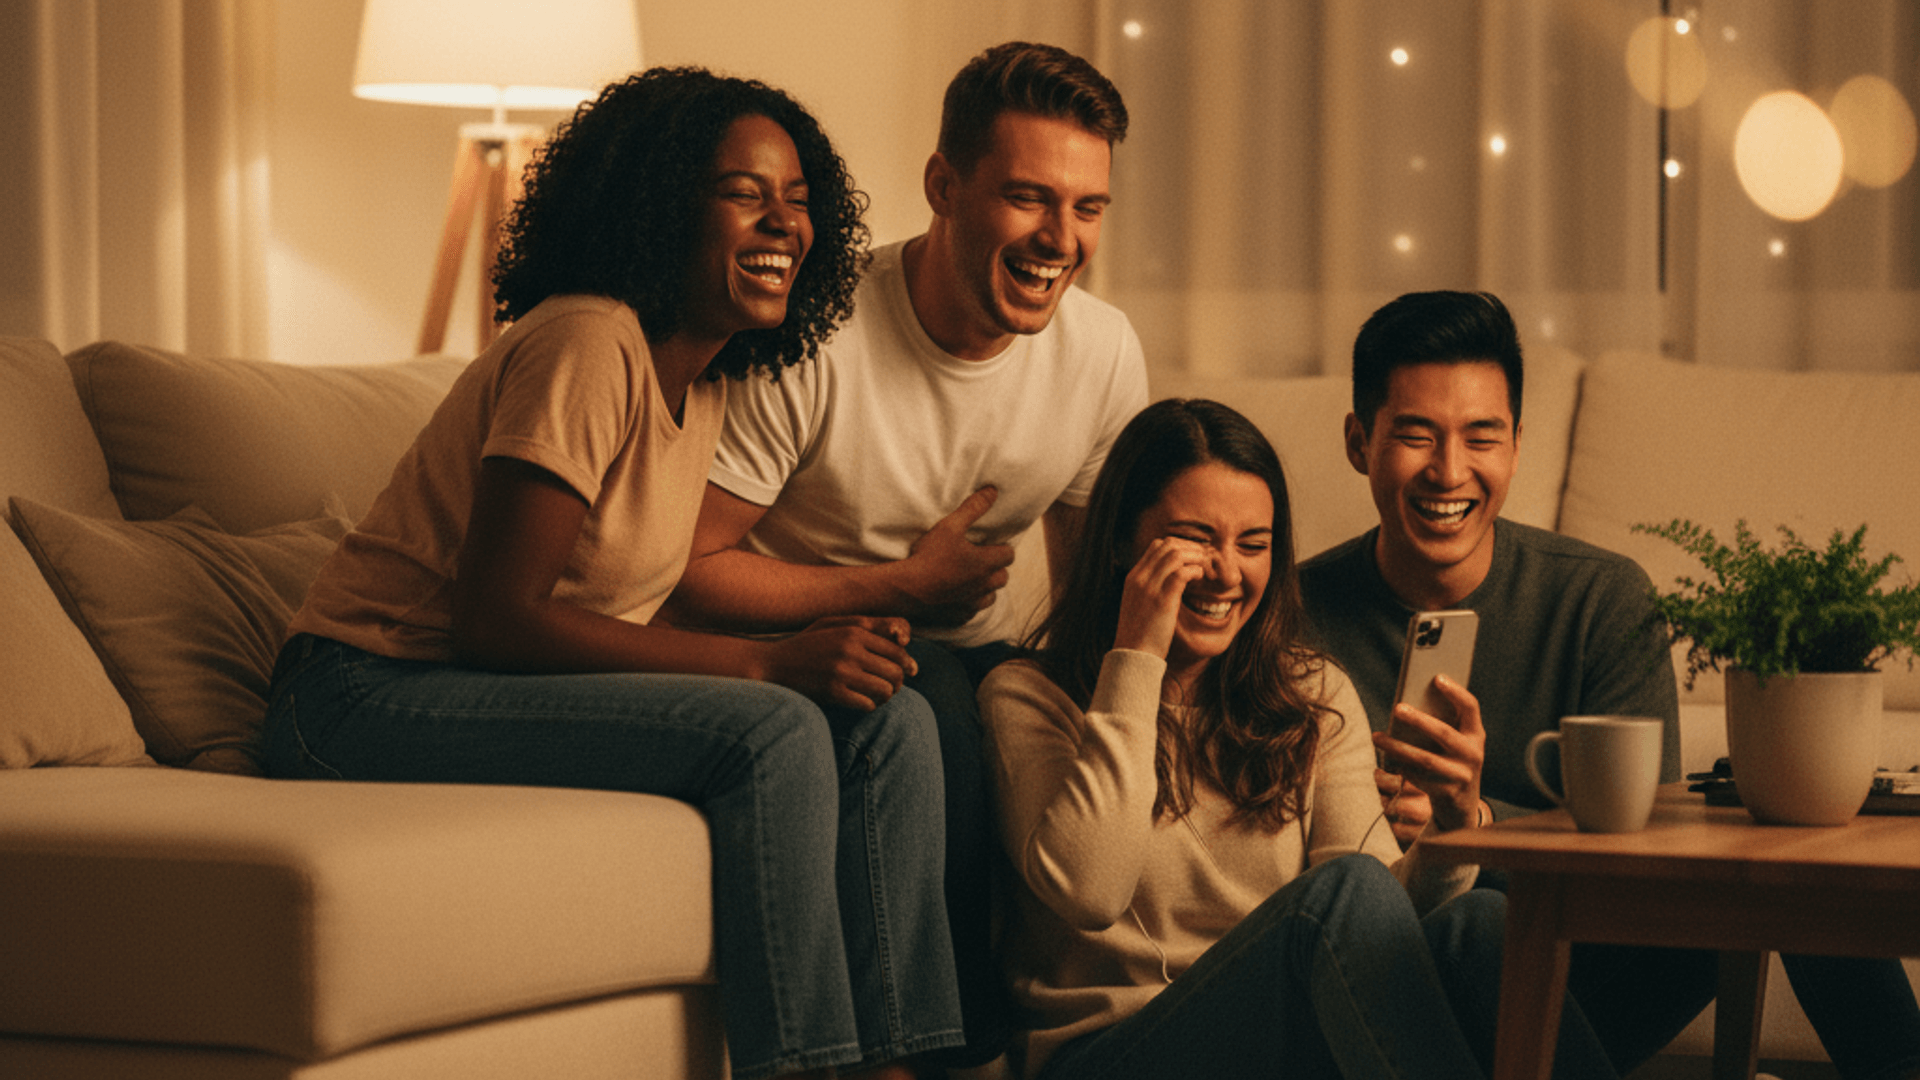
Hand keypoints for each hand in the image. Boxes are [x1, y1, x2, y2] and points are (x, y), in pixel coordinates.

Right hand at [761, 616, 917, 710]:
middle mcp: (850, 649)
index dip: (906, 665)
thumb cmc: (807, 645)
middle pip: (895, 672)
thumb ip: (866, 626)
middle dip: (897, 683)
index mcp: (854, 631)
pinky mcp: (832, 692)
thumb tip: (902, 638)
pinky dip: (868, 706)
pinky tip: (860, 702)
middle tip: (889, 688)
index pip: (897, 650)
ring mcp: (841, 671)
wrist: (772, 665)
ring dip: (885, 697)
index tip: (906, 674)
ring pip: (885, 690)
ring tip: (876, 696)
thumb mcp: (833, 626)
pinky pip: (867, 704)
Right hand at [894, 487, 1015, 626]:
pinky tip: (957, 596)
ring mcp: (973, 604)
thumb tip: (992, 491)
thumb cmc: (929, 556)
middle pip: (1003, 577)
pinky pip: (972, 611)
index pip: (1009, 554)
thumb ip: (973, 508)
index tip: (991, 544)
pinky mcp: (960, 617)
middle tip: (981, 560)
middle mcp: (984, 586)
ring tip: (971, 579)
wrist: (906, 590)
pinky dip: (969, 603)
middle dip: (996, 568)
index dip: (1002, 548)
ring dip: (986, 588)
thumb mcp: (950, 526)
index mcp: (986, 563)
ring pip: (991, 596)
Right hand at [1112, 537, 1207, 658]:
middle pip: (1168, 544)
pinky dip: (1195, 571)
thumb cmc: (1141, 634)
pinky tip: (1200, 579)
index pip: (1157, 546)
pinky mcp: (1162, 600)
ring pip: (1176, 554)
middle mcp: (1139, 578)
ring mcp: (1149, 587)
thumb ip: (1152, 589)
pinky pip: (1182, 573)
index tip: (1192, 559)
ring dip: (1195, 558)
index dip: (1179, 547)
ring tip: (1203, 570)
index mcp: (1133, 577)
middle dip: (1190, 548)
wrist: (1133, 655)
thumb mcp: (1140, 605)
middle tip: (1203, 561)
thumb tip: (1173, 581)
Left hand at [1371, 674, 1485, 833]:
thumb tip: (1407, 704)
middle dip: (1419, 720)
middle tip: (1397, 708)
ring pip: (1426, 759)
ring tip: (1377, 737)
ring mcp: (1461, 775)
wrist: (1461, 804)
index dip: (1456, 692)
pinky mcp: (1447, 792)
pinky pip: (1419, 777)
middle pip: (1444, 733)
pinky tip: (1386, 760)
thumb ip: (1442, 724)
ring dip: (1398, 747)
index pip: (1471, 707)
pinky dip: (1401, 767)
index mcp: (1475, 734)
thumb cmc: (1450, 761)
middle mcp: (1473, 753)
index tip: (1437, 677)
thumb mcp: (1454, 743)